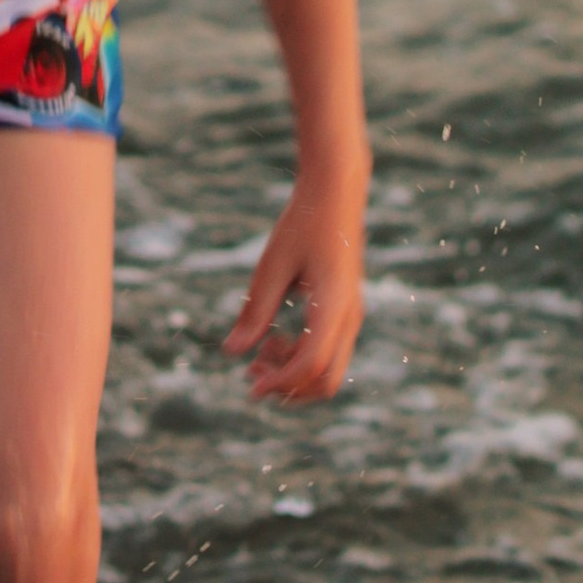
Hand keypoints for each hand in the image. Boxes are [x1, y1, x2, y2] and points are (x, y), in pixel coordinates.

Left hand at [224, 167, 366, 401]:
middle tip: (251, 375)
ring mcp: (350, 316)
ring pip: (328, 370)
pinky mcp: (344, 312)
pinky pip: (327, 352)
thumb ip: (255, 312)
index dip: (280, 382)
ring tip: (257, 356)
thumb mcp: (272, 266)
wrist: (335, 194)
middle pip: (326, 380)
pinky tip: (273, 340)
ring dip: (292, 374)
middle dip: (289, 387)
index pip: (311, 364)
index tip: (249, 384)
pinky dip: (300, 358)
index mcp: (333, 305)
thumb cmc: (302, 224)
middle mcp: (349, 317)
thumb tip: (231, 353)